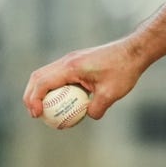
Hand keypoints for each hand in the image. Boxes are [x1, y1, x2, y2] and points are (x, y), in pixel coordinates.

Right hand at [23, 38, 143, 120]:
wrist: (135, 50)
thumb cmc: (124, 70)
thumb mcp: (111, 94)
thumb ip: (96, 108)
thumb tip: (87, 116)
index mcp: (71, 67)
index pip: (42, 82)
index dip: (33, 100)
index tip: (37, 115)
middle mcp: (67, 60)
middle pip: (37, 77)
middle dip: (31, 96)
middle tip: (35, 114)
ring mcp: (71, 59)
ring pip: (46, 74)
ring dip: (40, 90)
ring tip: (44, 110)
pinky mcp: (77, 60)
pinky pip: (58, 74)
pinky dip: (53, 86)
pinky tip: (62, 101)